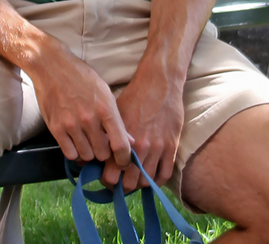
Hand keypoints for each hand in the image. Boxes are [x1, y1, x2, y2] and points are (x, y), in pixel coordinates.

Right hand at [29, 40, 132, 170]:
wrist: (53, 66)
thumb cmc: (81, 77)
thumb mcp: (105, 92)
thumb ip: (116, 118)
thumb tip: (129, 140)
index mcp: (106, 109)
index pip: (121, 145)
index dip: (124, 159)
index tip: (123, 161)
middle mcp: (89, 119)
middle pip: (103, 154)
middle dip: (104, 152)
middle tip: (101, 144)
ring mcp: (71, 124)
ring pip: (86, 156)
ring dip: (88, 152)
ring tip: (87, 141)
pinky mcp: (56, 128)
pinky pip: (69, 153)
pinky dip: (74, 151)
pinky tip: (75, 141)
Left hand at [101, 63, 184, 191]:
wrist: (160, 82)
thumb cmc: (135, 95)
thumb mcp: (115, 114)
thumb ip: (107, 135)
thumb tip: (97, 153)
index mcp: (121, 139)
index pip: (110, 174)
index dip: (106, 180)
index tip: (106, 179)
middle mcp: (139, 147)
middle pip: (128, 183)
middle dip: (121, 186)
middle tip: (120, 183)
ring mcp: (156, 148)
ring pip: (145, 181)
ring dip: (138, 184)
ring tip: (134, 181)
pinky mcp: (171, 146)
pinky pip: (164, 174)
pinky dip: (156, 180)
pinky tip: (150, 177)